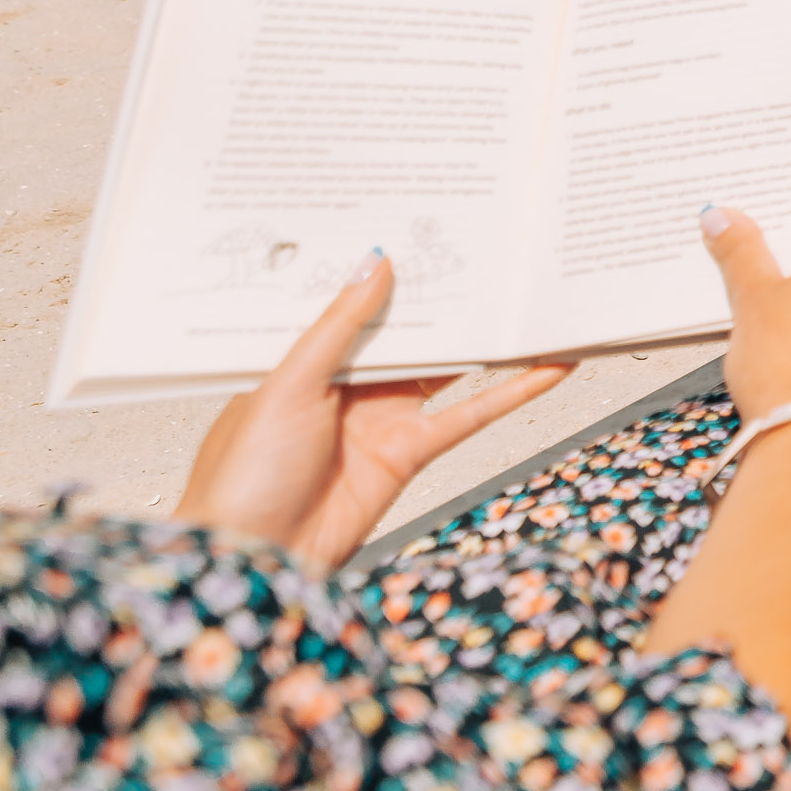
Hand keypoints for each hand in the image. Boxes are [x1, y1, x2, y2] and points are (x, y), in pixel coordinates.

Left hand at [178, 254, 574, 569]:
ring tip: (528, 305)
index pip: (354, 308)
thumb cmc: (244, 475)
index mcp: (305, 364)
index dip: (388, 274)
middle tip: (489, 254)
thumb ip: (338, 326)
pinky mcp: (410, 452)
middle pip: (408, 334)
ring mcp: (381, 419)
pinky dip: (510, 393)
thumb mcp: (286, 385)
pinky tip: (546, 370)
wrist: (255, 558)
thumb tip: (375, 263)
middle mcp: (346, 387)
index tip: (425, 232)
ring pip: (445, 369)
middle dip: (444, 299)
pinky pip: (469, 415)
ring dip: (485, 342)